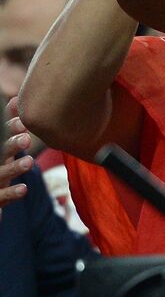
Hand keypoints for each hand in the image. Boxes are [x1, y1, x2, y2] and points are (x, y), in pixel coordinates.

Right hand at [0, 98, 34, 214]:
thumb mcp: (4, 146)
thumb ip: (10, 127)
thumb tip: (16, 99)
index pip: (1, 136)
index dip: (11, 130)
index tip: (23, 123)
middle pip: (0, 153)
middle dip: (11, 145)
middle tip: (26, 139)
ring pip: (1, 174)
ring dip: (14, 168)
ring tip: (29, 162)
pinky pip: (1, 197)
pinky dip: (11, 193)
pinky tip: (24, 189)